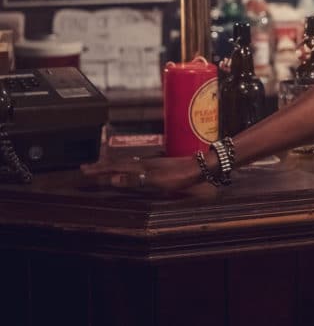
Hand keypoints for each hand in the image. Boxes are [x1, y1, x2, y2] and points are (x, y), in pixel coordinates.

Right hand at [81, 154, 201, 191]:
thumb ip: (134, 180)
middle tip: (87, 167)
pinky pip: (137, 163)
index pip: (115, 167)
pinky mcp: (160, 164)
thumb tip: (112, 178)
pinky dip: (127, 165)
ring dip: (113, 164)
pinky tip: (131, 167)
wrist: (200, 167)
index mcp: (141, 166)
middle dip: (102, 166)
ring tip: (104, 165)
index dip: (99, 170)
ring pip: (128, 162)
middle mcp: (145, 161)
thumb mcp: (156, 181)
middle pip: (119, 163)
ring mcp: (153, 162)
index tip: (84, 171)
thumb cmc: (179, 176)